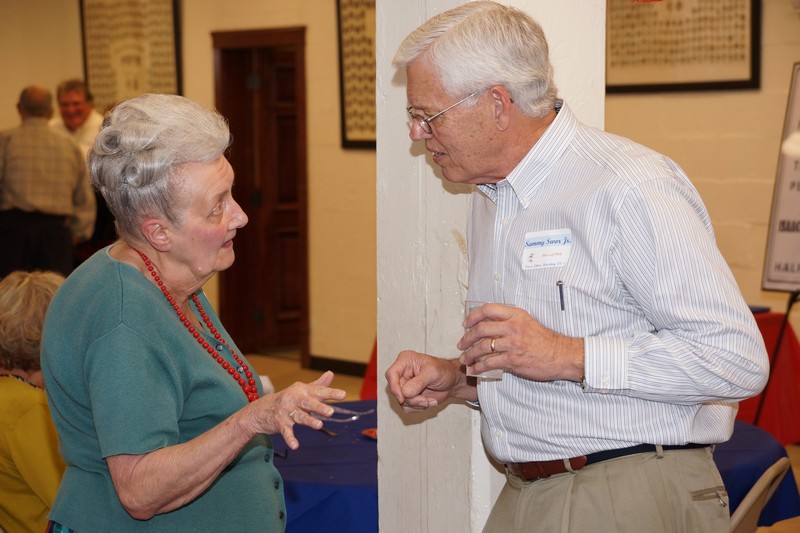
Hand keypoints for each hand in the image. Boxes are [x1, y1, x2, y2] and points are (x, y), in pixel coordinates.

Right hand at [243, 370, 345, 449]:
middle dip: (319, 407)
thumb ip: (318, 385)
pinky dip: (290, 438)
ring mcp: (286, 411)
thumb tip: (331, 373)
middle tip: (331, 412)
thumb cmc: (288, 399)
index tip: (343, 395)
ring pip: (299, 416)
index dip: (331, 393)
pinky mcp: (279, 423)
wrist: (261, 410)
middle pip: (308, 403)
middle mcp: (294, 399)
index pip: (318, 391)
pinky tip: (295, 446)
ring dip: (309, 420)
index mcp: (302, 390)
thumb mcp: (302, 391)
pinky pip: (286, 431)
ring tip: (319, 425)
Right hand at [385, 350, 471, 410]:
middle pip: (396, 390)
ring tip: (430, 400)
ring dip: (417, 404)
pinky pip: (407, 408)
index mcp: (405, 361)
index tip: (403, 397)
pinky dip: (418, 408)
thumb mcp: (433, 372)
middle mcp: (402, 373)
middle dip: (411, 399)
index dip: (394, 387)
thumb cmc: (443, 371)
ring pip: (401, 401)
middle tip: (425, 400)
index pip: (391, 374)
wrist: (452, 381)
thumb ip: (419, 382)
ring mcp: (404, 386)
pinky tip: (429, 401)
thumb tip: (405, 393)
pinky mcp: (408, 397)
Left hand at [458, 303, 583, 381]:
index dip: (473, 316)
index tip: (466, 324)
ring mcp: (512, 344)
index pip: (488, 309)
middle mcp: (513, 327)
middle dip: (467, 338)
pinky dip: (479, 367)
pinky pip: (489, 363)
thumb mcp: (527, 322)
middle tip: (461, 344)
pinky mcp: (513, 360)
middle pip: (481, 329)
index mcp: (516, 315)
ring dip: (470, 354)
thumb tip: (489, 323)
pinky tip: (474, 369)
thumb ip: (509, 320)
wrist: (561, 355)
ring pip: (482, 347)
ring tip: (464, 359)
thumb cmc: (545, 341)